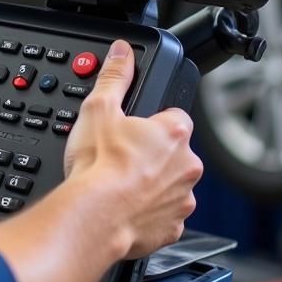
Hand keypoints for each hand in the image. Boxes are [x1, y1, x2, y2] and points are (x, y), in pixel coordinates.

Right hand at [63, 39, 202, 258]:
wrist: (93, 216)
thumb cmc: (98, 166)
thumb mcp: (99, 107)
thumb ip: (115, 75)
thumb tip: (122, 52)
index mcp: (175, 133)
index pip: (174, 117)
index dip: (152, 123)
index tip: (133, 131)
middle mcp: (187, 166)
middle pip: (174, 153)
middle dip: (153, 154)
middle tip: (122, 157)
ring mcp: (183, 199)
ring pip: (171, 185)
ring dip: (153, 184)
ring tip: (121, 183)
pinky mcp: (173, 228)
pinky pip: (164, 216)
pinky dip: (149, 213)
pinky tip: (126, 206)